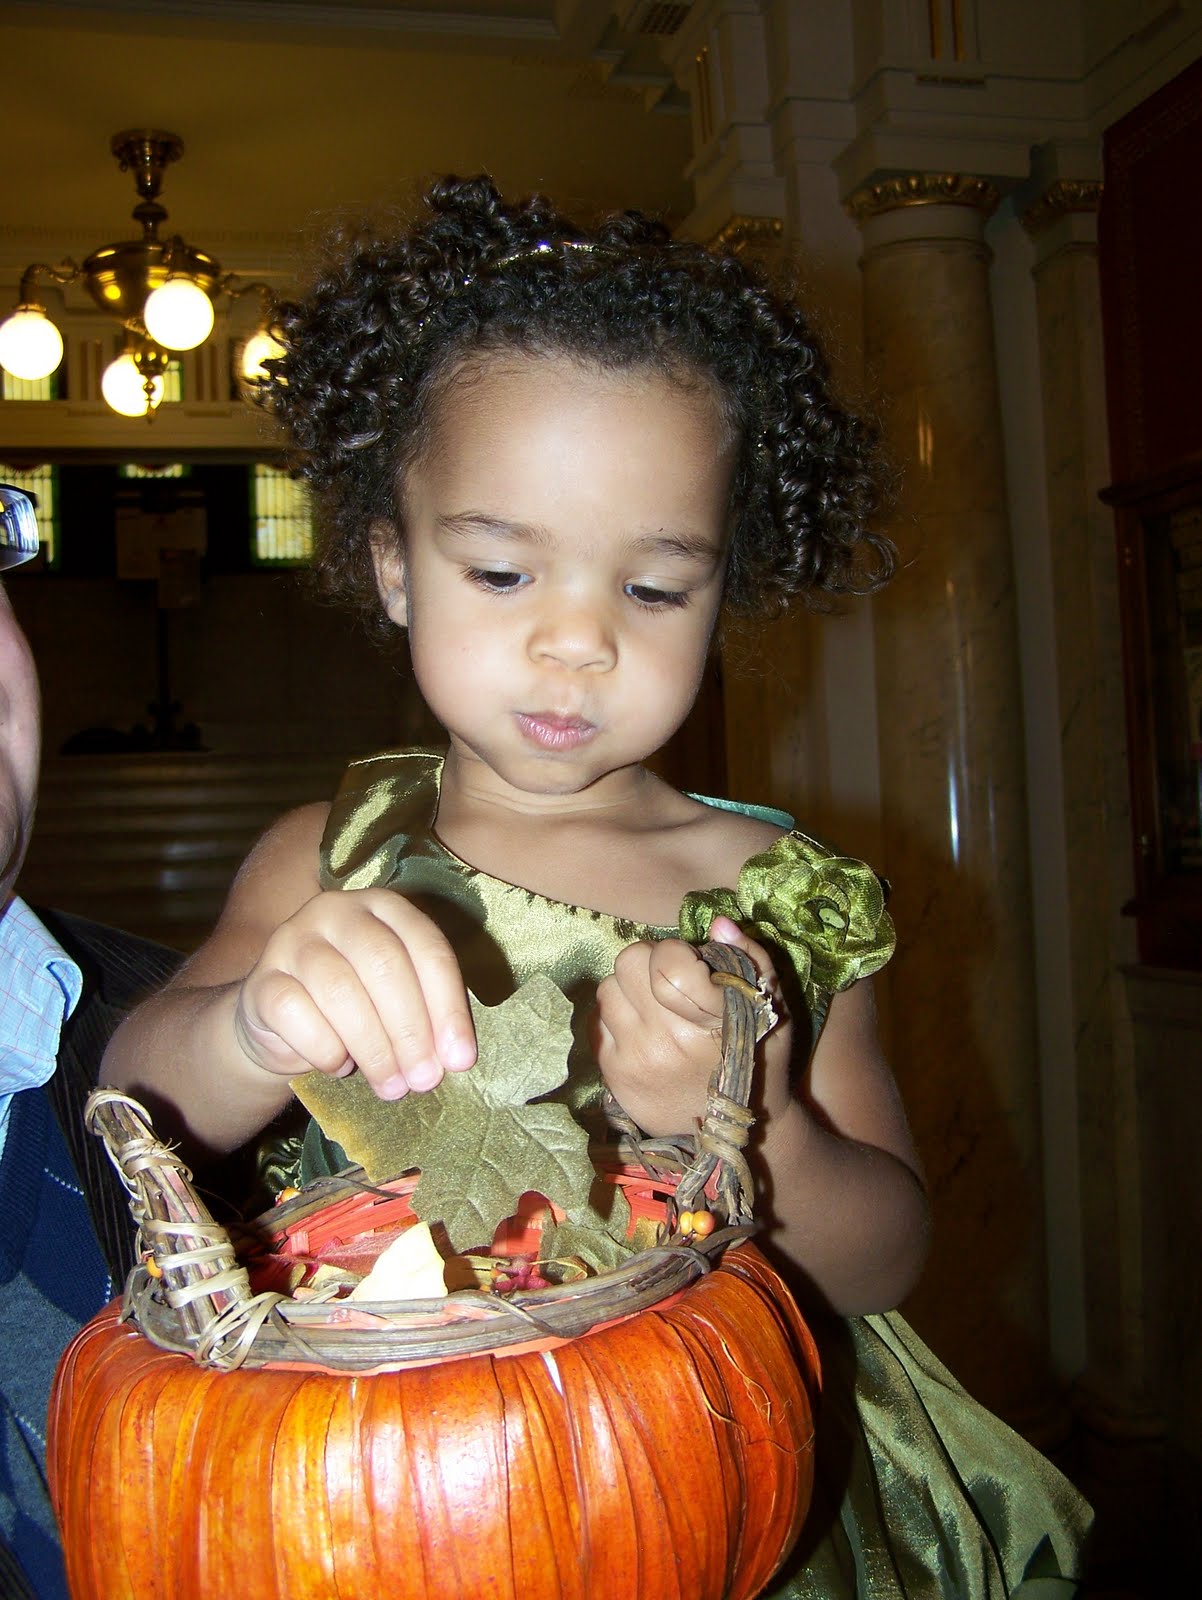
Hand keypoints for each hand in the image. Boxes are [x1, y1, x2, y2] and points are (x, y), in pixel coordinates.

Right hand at [233, 888, 475, 1099]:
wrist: (280, 1024)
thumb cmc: (354, 1008)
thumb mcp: (396, 1000)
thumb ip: (426, 1014)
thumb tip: (454, 1057)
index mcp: (383, 907)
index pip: (427, 947)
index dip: (448, 1006)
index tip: (460, 1059)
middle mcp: (336, 911)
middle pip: (384, 964)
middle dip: (410, 1030)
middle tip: (424, 1080)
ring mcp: (291, 940)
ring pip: (340, 991)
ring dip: (373, 1048)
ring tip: (390, 1087)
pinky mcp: (260, 980)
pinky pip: (295, 1014)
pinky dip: (324, 1048)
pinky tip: (338, 1066)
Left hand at [594, 915, 791, 1136]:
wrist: (732, 1132)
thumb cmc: (757, 1061)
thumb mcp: (770, 1009)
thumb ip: (751, 958)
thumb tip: (719, 924)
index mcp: (711, 1020)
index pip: (665, 962)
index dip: (672, 952)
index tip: (688, 963)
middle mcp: (668, 1040)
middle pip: (628, 964)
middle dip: (647, 963)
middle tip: (667, 981)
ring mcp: (636, 1059)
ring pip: (608, 989)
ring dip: (629, 990)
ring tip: (654, 1007)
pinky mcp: (613, 1075)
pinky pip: (599, 1021)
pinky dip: (618, 1018)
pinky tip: (642, 1030)